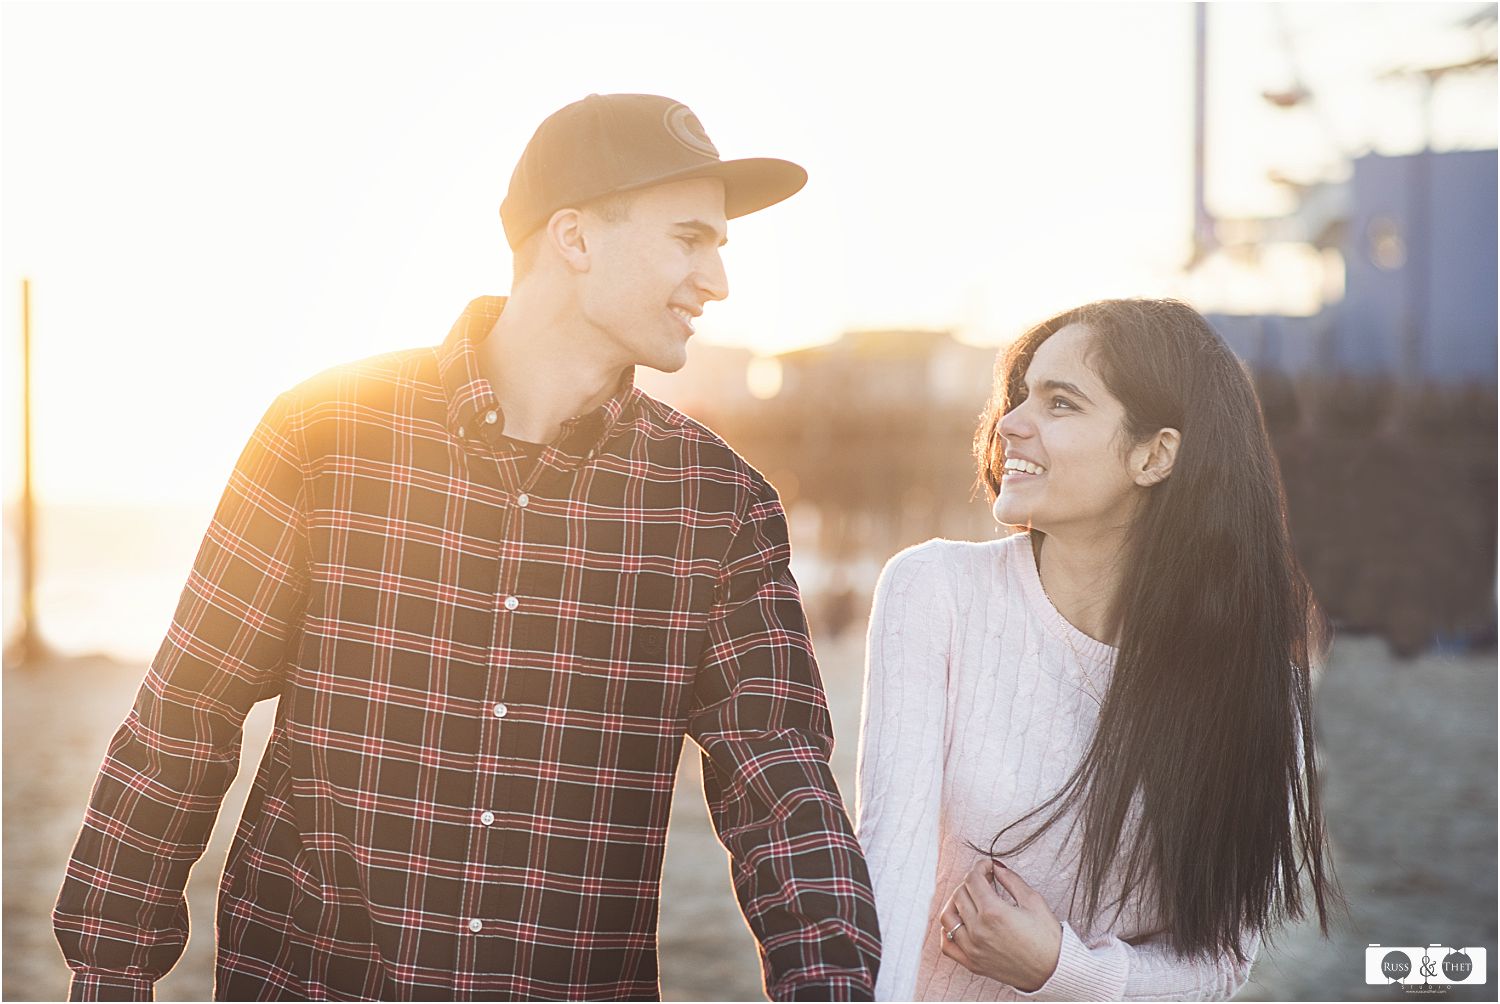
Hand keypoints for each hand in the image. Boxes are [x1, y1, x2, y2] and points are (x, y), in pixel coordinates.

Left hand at [938, 859, 1062, 992]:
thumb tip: (996, 867)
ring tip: (970, 900)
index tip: (987, 867)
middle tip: (984, 881)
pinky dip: (948, 932)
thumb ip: (1011, 880)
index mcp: (993, 912)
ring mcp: (972, 949)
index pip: (973, 879)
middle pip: (959, 894)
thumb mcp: (1033, 901)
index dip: (980, 867)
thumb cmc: (1047, 938)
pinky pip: (947, 945)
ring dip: (956, 903)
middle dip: (971, 882)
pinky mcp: (972, 963)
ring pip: (948, 917)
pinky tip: (960, 924)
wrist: (1054, 971)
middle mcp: (978, 930)